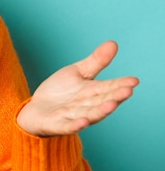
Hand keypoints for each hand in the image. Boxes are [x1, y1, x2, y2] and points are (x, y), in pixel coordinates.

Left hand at [16, 41, 138, 136]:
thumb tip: (114, 43)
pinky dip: (75, 125)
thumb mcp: (77, 72)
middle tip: (128, 91)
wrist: (36, 110)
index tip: (134, 80)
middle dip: (115, 97)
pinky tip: (83, 122)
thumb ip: (95, 61)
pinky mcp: (58, 125)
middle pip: (102, 101)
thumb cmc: (60, 91)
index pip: (109, 87)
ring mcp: (73, 117)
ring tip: (112, 104)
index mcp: (92, 92)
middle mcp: (86, 106)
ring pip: (90, 115)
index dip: (121, 84)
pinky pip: (68, 126)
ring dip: (100, 111)